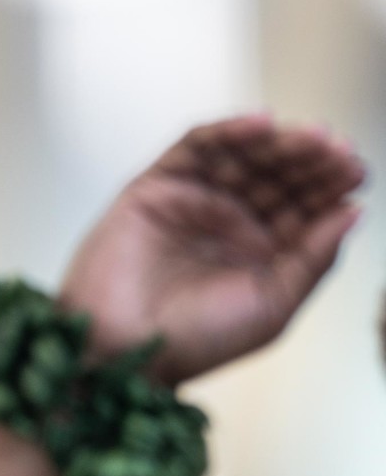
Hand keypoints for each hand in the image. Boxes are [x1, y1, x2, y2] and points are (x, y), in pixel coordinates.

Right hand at [59, 115, 364, 385]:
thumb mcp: (273, 305)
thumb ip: (314, 258)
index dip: (331, 184)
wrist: (122, 350)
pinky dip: (226, 131)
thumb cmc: (193, 341)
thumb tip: (353, 211)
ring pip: (242, 155)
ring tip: (306, 137)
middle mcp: (228, 223)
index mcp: (260, 252)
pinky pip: (194, 147)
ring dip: (276, 141)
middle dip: (309, 159)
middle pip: (278, 173)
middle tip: (334, 149)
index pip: (304, 204)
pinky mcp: (156, 187)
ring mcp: (193, 201)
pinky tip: (258, 125)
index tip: (354, 171)